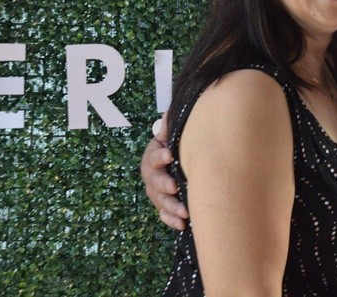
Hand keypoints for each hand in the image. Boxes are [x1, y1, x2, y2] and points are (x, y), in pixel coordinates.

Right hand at [141, 112, 188, 229]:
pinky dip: (171, 220)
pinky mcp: (163, 206)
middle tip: (174, 186)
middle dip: (163, 184)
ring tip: (184, 211)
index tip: (169, 155)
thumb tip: (171, 111)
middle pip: (154, 181)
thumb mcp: (172, 135)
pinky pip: (164, 215)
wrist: (172, 161)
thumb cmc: (175, 146)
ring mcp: (156, 192)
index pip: (153, 156)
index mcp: (153, 156)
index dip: (159, 155)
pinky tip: (182, 224)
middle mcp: (152, 175)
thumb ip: (171, 126)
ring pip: (160, 200)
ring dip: (171, 206)